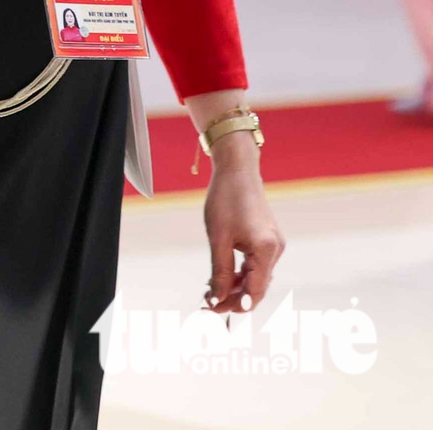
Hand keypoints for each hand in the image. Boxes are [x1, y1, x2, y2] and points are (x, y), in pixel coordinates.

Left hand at [202, 138, 284, 313]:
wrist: (237, 171)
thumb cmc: (226, 200)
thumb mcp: (218, 238)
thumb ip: (219, 271)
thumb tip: (216, 298)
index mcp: (267, 250)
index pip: (254, 292)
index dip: (234, 306)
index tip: (211, 312)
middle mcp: (276, 250)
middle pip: (256, 288)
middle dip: (232, 299)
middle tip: (206, 306)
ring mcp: (274, 246)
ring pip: (255, 278)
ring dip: (234, 288)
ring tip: (210, 293)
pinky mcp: (267, 241)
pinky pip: (255, 266)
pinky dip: (239, 274)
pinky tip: (221, 279)